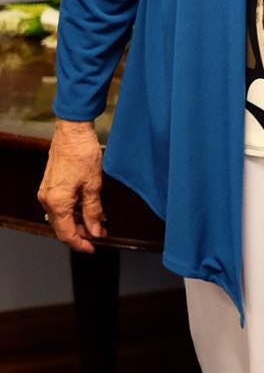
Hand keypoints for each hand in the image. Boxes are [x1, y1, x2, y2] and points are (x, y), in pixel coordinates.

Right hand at [38, 119, 106, 253]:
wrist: (72, 131)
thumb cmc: (82, 153)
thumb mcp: (93, 184)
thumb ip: (94, 210)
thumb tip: (96, 230)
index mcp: (56, 203)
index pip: (66, 234)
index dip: (81, 243)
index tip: (94, 247)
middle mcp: (47, 200)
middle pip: (63, 227)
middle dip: (82, 232)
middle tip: (101, 233)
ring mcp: (47, 192)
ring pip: (62, 216)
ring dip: (79, 221)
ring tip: (98, 221)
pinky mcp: (51, 185)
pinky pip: (61, 205)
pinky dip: (74, 210)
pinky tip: (89, 208)